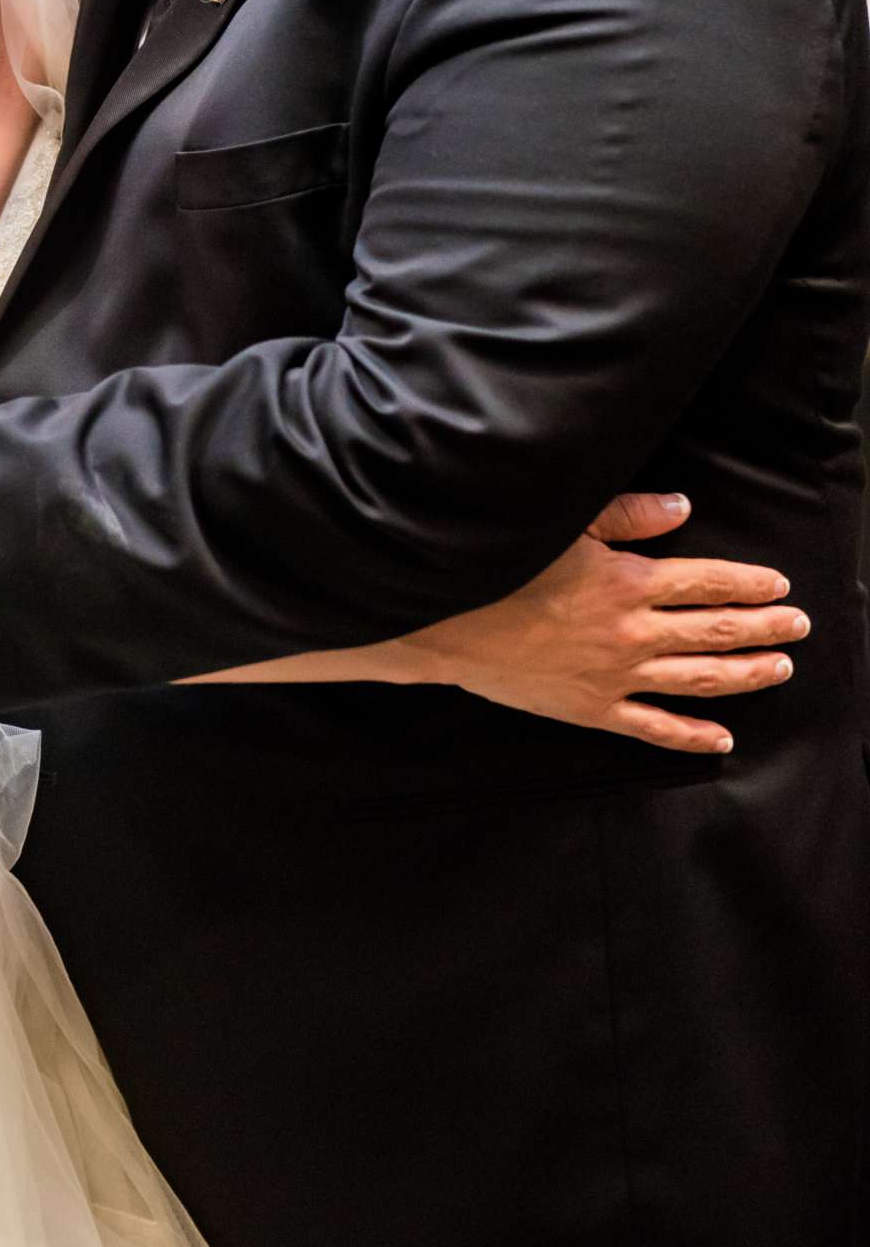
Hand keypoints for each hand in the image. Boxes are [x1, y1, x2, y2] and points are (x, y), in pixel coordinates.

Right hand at [402, 494, 808, 753]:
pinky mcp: (593, 710)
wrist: (449, 625)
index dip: (748, 583)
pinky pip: (654, 728)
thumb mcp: (567, 527)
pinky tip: (723, 738)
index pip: (706, 582)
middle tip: (798, 625)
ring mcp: (616, 677)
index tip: (779, 585)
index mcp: (629, 584)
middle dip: (763, 627)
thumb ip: (629, 517)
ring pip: (698, 680)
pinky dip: (692, 735)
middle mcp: (632, 634)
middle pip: (714, 632)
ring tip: (781, 668)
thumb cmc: (504, 568)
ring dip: (746, 674)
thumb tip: (683, 509)